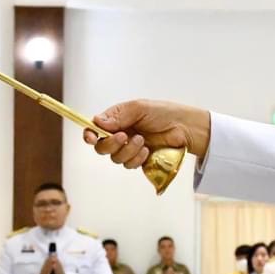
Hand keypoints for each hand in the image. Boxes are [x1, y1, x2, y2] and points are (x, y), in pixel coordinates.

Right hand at [85, 100, 211, 169]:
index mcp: (117, 120)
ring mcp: (129, 149)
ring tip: (143, 141)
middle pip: (101, 147)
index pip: (95, 129)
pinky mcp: (139, 160)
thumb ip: (117, 116)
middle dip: (110, 144)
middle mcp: (120, 135)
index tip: (91, 137)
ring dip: (128, 151)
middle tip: (124, 136)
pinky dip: (136, 159)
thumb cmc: (164, 113)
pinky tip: (147, 151)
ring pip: (115, 158)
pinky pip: (129, 165)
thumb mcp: (139, 108)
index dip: (89, 134)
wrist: (185, 128)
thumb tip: (97, 122)